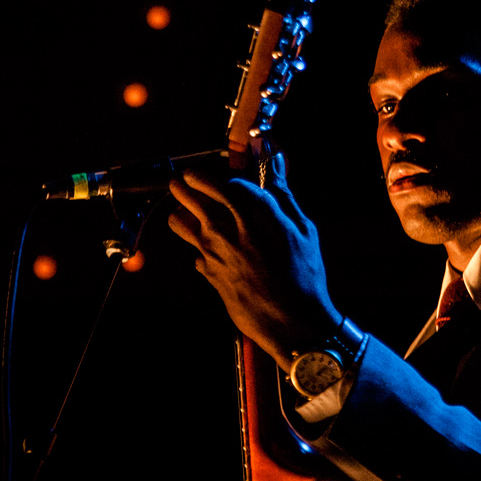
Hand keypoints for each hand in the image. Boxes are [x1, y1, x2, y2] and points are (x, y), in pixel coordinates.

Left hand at [167, 153, 341, 370]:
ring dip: (182, 211)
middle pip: (187, 191)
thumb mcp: (302, 228)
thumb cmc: (303, 274)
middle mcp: (225, 226)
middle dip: (185, 183)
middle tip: (187, 182)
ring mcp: (210, 250)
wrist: (291, 321)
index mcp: (251, 209)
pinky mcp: (206, 271)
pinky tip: (215, 251)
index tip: (214, 172)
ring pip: (178, 219)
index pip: (215, 177)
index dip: (212, 172)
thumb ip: (282, 192)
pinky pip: (192, 251)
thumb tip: (276, 159)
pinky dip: (199, 248)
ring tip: (192, 211)